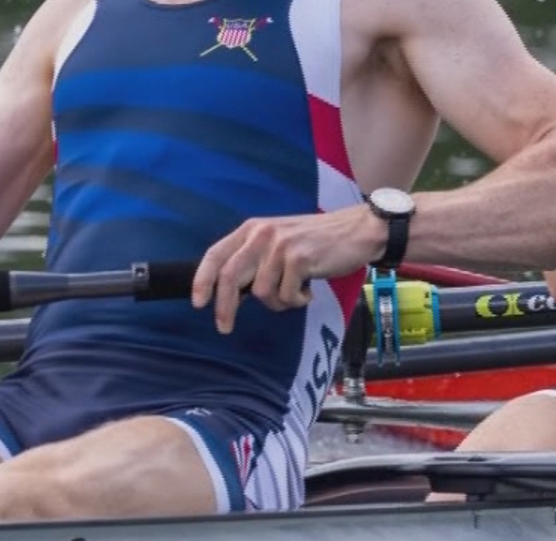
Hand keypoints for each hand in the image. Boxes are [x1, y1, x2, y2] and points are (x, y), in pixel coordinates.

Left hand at [192, 206, 379, 333]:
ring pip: (261, 292)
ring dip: (278, 302)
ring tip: (294, 292)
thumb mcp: (278, 242)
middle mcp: (262, 233)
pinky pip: (286, 296)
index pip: (216, 254)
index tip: (198, 303)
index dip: (202, 279)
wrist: (357, 230)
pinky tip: (309, 290)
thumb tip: (229, 295)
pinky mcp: (300, 259)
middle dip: (224, 307)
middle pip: (229, 276)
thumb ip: (254, 262)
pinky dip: (297, 301)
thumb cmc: (317, 242)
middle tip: (224, 327)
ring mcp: (280, 246)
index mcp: (252, 229)